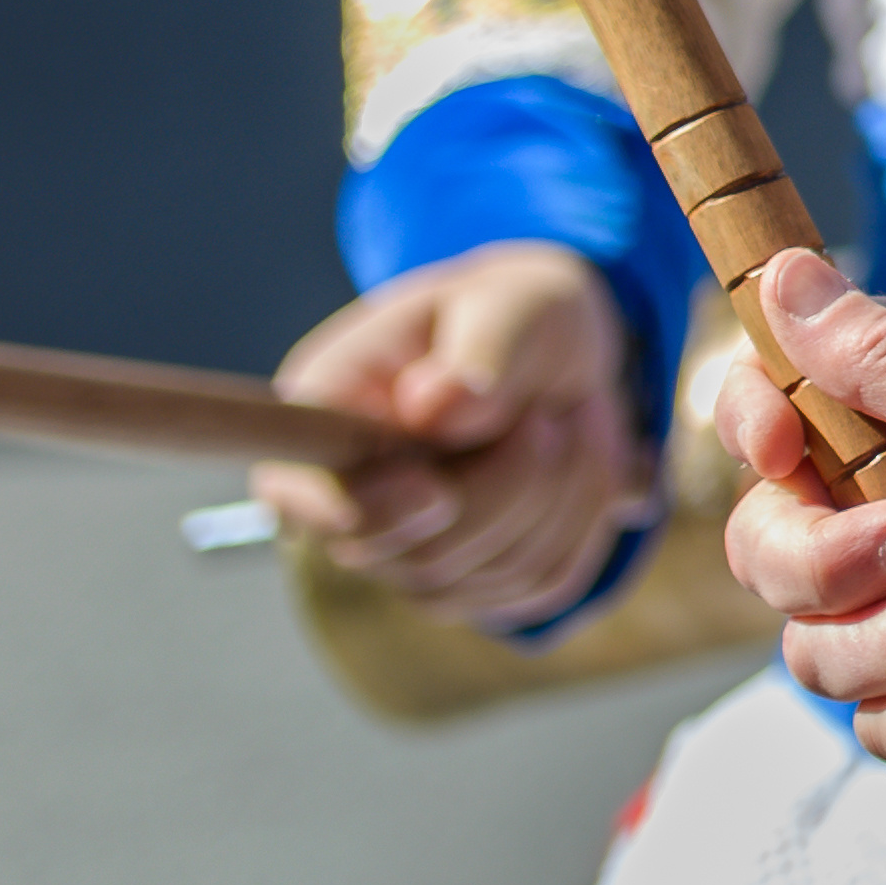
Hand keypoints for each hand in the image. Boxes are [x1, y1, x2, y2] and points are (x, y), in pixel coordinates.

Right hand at [259, 241, 652, 628]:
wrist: (557, 351)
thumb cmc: (514, 313)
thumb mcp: (511, 302)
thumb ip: (480, 349)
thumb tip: (435, 408)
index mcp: (325, 415)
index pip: (301, 498)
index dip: (367, 512)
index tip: (435, 490)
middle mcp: (349, 500)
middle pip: (424, 555)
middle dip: (517, 481)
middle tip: (550, 412)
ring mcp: (406, 554)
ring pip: (494, 575)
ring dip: (564, 492)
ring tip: (568, 419)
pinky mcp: (472, 582)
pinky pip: (543, 582)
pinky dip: (584, 520)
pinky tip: (579, 463)